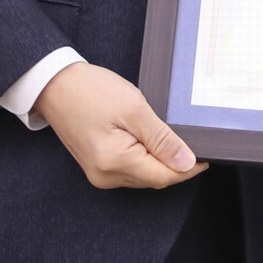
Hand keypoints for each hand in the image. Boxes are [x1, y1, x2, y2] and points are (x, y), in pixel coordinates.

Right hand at [33, 62, 207, 189]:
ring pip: (143, 175)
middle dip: (174, 162)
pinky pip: (130, 169)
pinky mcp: (97, 167)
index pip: (164, 177)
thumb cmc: (91, 91)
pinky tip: (147, 138)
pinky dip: (144, 157)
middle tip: (189, 136)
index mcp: (114, 163)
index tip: (207, 154)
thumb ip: (162, 139)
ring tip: (164, 132)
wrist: (56, 85)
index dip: (188, 168)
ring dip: (159, 159)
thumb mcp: (134, 109)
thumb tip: (186, 162)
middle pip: (154, 178)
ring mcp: (99, 174)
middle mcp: (105, 176)